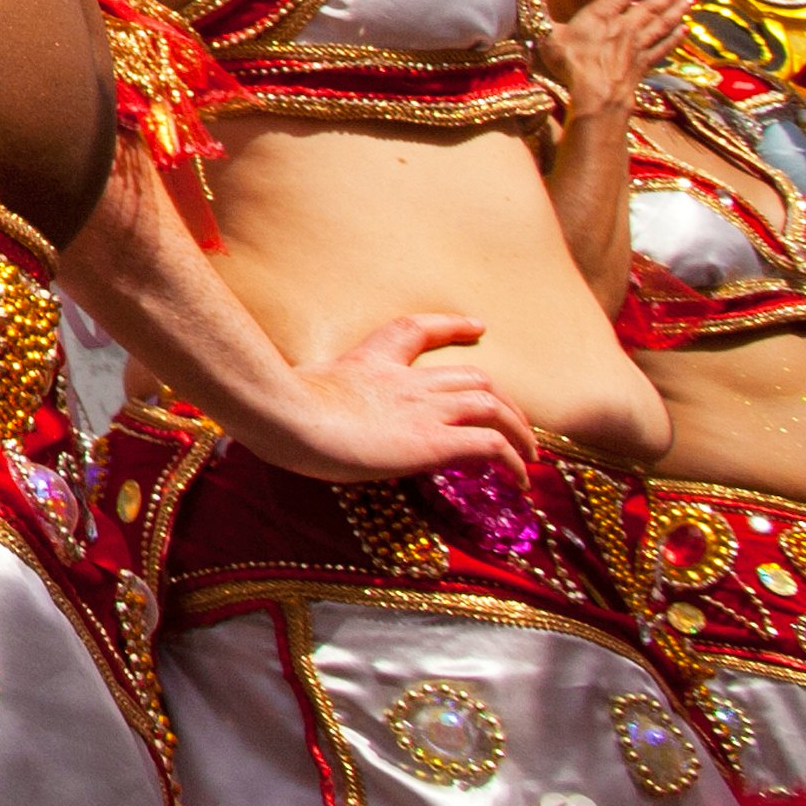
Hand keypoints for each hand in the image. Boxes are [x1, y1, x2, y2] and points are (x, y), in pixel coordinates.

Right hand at [242, 314, 538, 483]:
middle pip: (473, 376)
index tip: (476, 325)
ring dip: (520, 430)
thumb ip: (312, 394)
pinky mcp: (434, 442)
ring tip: (529, 454)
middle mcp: (406, 382)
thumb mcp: (297, 388)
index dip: (451, 325)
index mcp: (370, 363)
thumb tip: (292, 408)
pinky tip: (520, 479)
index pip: (416, 330)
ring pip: (494, 406)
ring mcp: (423, 409)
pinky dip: (514, 461)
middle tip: (516, 421)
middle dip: (504, 399)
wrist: (284, 415)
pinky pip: (492, 446)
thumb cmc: (276, 407)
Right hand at [535, 0, 691, 130]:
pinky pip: (663, 46)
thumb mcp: (548, 37)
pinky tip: (684, 30)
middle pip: (649, 7)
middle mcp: (624, 26)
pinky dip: (675, 37)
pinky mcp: (644, 63)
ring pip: (661, 24)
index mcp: (601, 15)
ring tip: (689, 1)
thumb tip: (526, 2)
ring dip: (676, 12)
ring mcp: (637, 45)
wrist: (596, 94)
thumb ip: (542, 18)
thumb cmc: (571, 64)